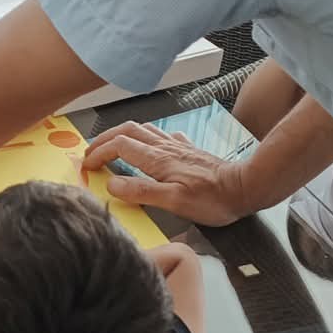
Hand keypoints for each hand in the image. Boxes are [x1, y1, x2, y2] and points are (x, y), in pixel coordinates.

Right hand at [81, 122, 247, 225]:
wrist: (246, 188)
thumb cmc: (213, 199)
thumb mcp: (174, 202)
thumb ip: (141, 191)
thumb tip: (112, 184)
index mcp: (157, 160)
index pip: (118, 146)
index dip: (98, 153)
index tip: (86, 165)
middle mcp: (165, 148)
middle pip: (127, 131)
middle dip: (104, 138)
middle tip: (91, 152)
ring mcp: (178, 147)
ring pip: (144, 130)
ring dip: (123, 134)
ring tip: (112, 146)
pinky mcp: (190, 151)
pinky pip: (164, 137)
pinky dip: (148, 138)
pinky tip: (150, 147)